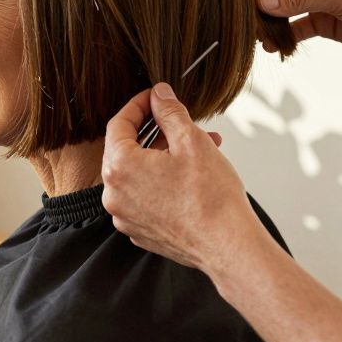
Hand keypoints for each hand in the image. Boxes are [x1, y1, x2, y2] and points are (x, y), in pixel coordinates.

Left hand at [100, 83, 264, 274]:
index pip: (119, 124)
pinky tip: (191, 176)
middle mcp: (114, 195)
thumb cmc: (211, 198)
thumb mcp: (191, 140)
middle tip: (181, 122)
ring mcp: (125, 216)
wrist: (228, 246)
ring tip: (200, 147)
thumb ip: (169, 111)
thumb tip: (159, 94)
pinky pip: (145, 197)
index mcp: (119, 168)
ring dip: (164, 157)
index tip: (155, 97)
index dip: (139, 105)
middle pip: (127, 150)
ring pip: (139, 174)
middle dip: (157, 132)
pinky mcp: (140, 231)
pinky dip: (162, 182)